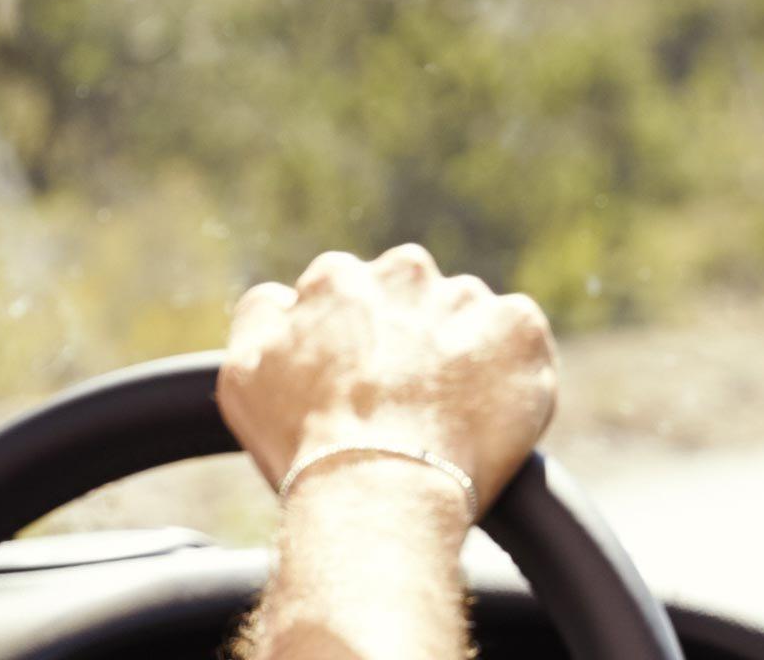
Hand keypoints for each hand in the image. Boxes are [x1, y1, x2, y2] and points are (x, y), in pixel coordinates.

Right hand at [217, 244, 559, 517]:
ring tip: (447, 419)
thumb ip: (262, 314)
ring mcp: (465, 299)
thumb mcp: (243, 374)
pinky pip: (520, 340)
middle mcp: (403, 273)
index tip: (362, 389)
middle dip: (412, 337)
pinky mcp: (519, 329)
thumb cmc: (305, 443)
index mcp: (337, 278)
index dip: (357, 347)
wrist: (377, 491)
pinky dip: (510, 371)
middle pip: (413, 298)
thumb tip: (285, 297)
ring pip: (468, 318)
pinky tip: (485, 415)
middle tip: (405, 404)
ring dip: (462, 354)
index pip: (351, 298)